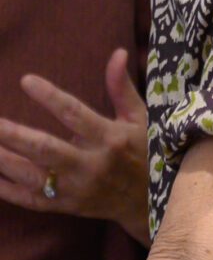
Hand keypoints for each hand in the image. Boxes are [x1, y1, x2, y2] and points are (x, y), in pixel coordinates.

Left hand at [0, 49, 150, 242]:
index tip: (25, 81)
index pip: (75, 113)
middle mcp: (92, 165)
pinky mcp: (67, 206)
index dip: (49, 96)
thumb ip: (122, 88)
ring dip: (3, 160)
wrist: (151, 201)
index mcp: (112, 139)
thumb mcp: (140, 118)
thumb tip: (117, 53)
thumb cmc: (146, 152)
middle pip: (45, 149)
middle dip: (13, 134)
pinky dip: (5, 190)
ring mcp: (77, 189)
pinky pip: (29, 200)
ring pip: (31, 176)